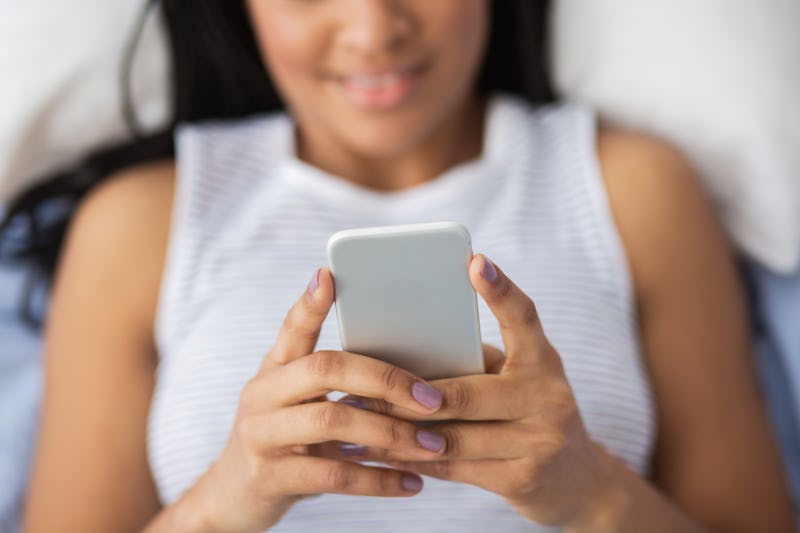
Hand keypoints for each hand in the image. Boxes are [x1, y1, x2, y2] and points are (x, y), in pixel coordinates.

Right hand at [179, 269, 451, 532]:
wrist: (233, 497)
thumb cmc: (286, 440)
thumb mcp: (299, 404)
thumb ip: (335, 385)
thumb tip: (411, 370)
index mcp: (275, 369)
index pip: (293, 328)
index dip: (310, 303)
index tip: (331, 275)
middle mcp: (262, 394)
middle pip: (325, 368)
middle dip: (385, 379)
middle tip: (433, 399)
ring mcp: (261, 435)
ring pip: (332, 420)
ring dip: (391, 433)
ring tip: (433, 444)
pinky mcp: (268, 477)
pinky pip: (333, 475)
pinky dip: (378, 480)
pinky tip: (412, 484)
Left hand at [341, 255, 619, 528]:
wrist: (576, 478)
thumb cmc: (527, 411)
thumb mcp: (516, 379)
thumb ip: (475, 364)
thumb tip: (403, 349)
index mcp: (542, 361)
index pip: (524, 318)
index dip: (500, 290)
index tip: (473, 262)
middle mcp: (547, 396)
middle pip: (466, 392)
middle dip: (406, 393)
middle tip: (359, 384)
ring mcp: (539, 441)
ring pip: (451, 436)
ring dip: (396, 430)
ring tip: (355, 419)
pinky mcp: (522, 479)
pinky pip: (452, 468)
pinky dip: (410, 460)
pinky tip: (377, 454)